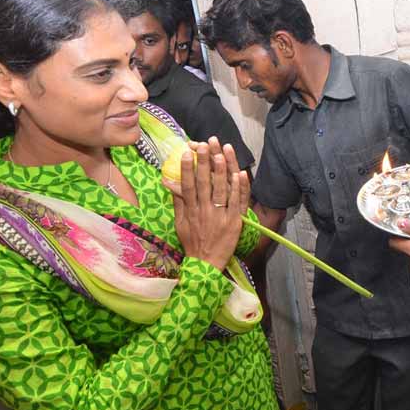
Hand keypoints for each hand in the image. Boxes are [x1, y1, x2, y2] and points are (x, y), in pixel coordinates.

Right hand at [163, 138, 250, 270]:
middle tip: (204, 145)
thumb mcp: (180, 223)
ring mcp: (220, 216)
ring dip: (221, 171)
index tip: (187, 153)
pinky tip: (240, 173)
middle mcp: (204, 211)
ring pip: (221, 190)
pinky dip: (239, 188)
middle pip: (204, 184)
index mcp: (190, 210)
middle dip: (204, 163)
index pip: (187, 186)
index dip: (187, 169)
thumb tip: (170, 183)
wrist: (206, 264)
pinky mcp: (234, 222)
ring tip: (221, 154)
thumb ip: (178, 202)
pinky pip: (237, 202)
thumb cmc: (192, 242)